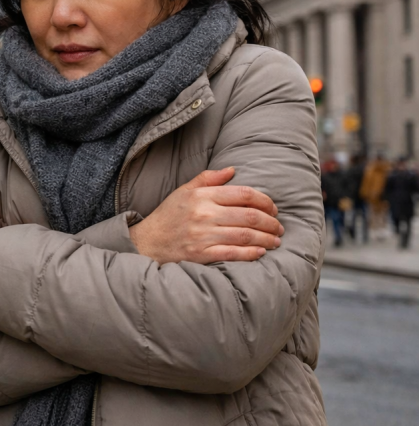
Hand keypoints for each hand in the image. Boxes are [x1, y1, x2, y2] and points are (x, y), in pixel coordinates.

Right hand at [129, 167, 282, 264]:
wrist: (147, 243)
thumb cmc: (168, 216)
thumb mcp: (184, 191)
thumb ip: (208, 179)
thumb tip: (233, 170)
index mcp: (202, 196)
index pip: (243, 194)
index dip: (264, 201)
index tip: (273, 209)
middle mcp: (204, 214)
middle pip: (249, 216)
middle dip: (270, 223)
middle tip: (279, 228)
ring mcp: (203, 236)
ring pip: (245, 236)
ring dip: (266, 239)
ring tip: (276, 241)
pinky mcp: (201, 255)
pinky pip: (233, 254)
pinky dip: (250, 253)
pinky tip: (261, 252)